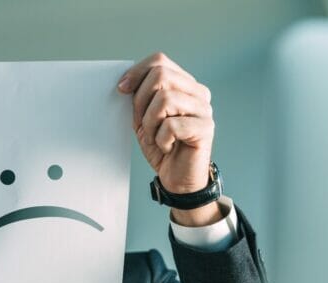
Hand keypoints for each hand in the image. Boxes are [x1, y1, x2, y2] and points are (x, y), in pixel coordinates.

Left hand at [118, 52, 221, 226]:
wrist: (177, 178)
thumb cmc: (161, 146)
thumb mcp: (144, 118)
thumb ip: (139, 97)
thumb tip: (124, 83)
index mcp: (183, 85)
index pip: (159, 61)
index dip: (136, 72)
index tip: (121, 90)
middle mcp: (197, 92)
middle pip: (161, 74)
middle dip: (141, 100)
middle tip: (142, 123)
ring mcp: (204, 109)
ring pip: (165, 98)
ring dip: (150, 122)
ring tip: (156, 137)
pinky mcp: (205, 128)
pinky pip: (171, 125)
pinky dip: (161, 139)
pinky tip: (167, 147)